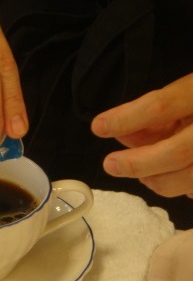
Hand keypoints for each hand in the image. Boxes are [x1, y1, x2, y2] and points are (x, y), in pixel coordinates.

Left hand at [91, 74, 192, 198]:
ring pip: (190, 179)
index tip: (98, 127)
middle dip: (139, 163)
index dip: (126, 118)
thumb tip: (117, 133)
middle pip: (178, 151)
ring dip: (157, 180)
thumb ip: (152, 115)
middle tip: (110, 164)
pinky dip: (182, 186)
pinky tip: (174, 176)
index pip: (160, 105)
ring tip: (141, 173)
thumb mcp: (184, 94)